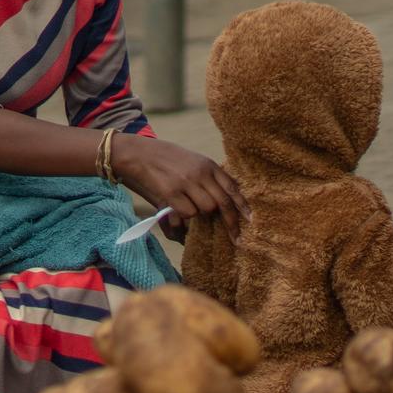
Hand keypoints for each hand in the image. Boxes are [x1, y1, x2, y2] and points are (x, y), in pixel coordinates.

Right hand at [113, 134, 249, 236]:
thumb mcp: (195, 161)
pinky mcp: (171, 192)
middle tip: (237, 239)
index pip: (232, 187)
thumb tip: (231, 193)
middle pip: (223, 203)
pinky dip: (185, 215)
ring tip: (189, 205)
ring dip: (201, 214)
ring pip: (206, 210)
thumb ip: (211, 176)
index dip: (244, 205)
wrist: (141, 154)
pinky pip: (187, 213)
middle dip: (231, 223)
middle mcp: (200, 173)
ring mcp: (186, 183)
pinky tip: (177, 205)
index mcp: (208, 165)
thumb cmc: (168, 159)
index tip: (252, 220)